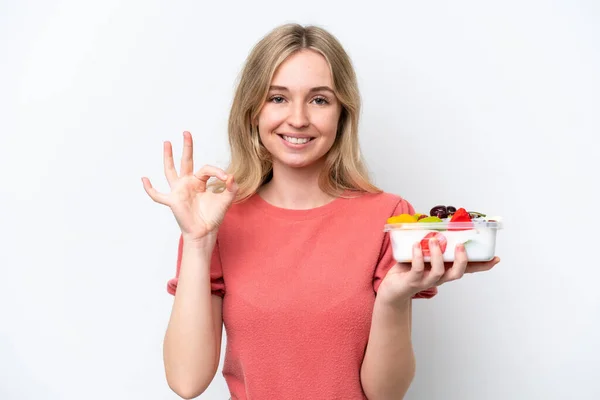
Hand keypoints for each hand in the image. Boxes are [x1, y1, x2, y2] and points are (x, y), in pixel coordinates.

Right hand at [141, 131, 237, 241]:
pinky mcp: (173, 200)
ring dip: (168, 157)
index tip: (226, 179)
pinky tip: (144, 179)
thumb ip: (231, 188)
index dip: (217, 171)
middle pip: (186, 161)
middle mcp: (188, 183)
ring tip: (167, 142)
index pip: (206, 169)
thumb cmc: (213, 216)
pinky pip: (158, 195)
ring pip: (170, 171)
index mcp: (199, 182)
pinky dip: (150, 188)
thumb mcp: (226, 200)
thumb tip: (232, 176)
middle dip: (186, 147)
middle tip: (186, 132)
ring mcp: (179, 191)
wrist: (206, 232)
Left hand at [378, 238, 500, 304]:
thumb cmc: (408, 270)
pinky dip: (417, 256)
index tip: (495, 258)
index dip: (482, 265)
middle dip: (462, 259)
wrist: (392, 290)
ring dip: (438, 255)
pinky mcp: (411, 281)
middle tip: (460, 245)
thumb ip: (431, 243)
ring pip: (438, 271)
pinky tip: (416, 246)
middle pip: (457, 273)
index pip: (467, 269)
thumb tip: (435, 222)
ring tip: (434, 240)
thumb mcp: (423, 256)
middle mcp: (439, 277)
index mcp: (445, 270)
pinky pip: (417, 269)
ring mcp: (425, 281)